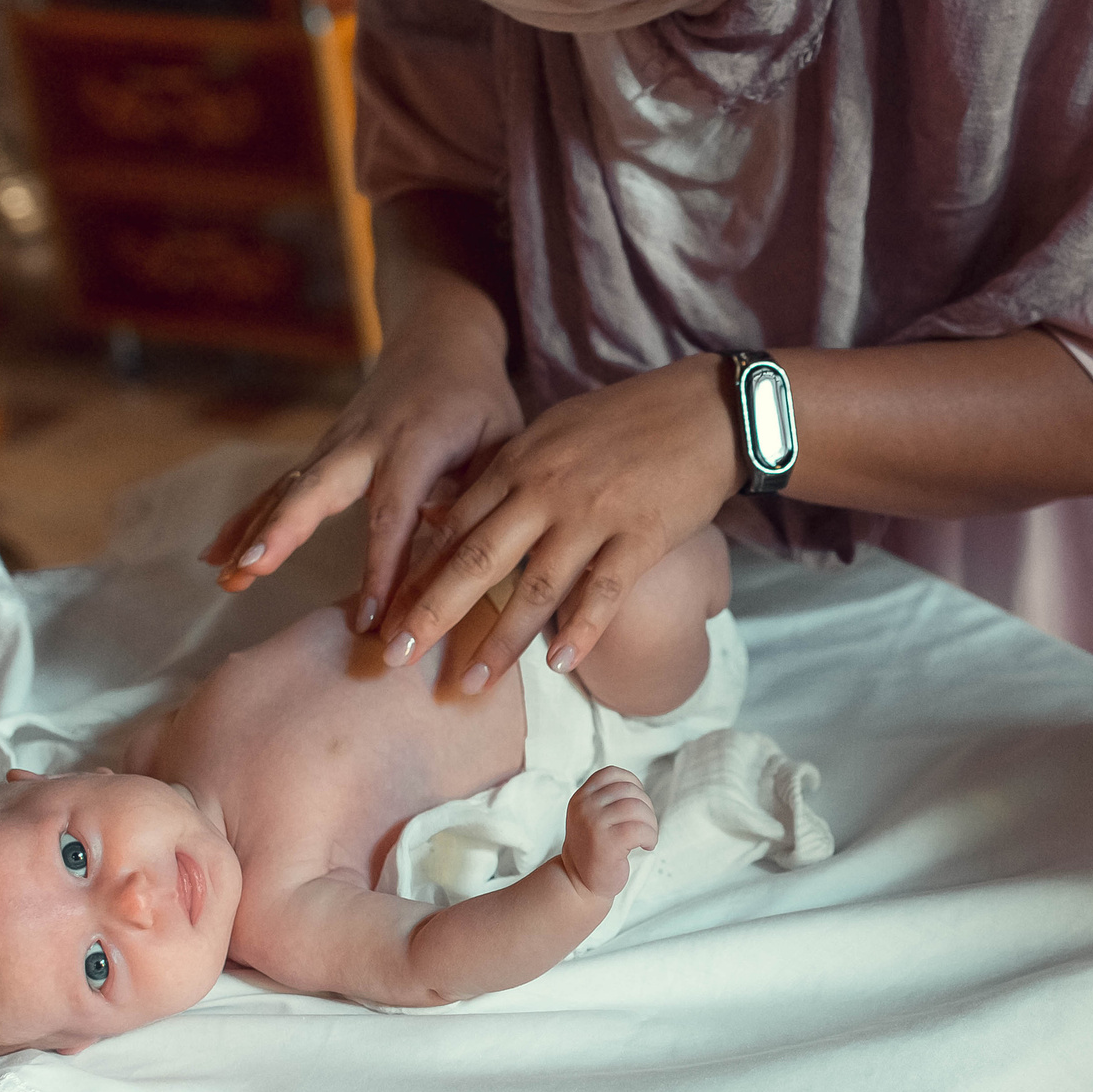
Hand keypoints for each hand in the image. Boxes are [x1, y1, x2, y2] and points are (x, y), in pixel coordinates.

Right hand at [202, 281, 522, 630]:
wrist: (441, 338)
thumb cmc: (479, 400)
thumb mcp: (501, 439)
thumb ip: (479, 494)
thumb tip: (454, 550)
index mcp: (417, 441)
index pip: (395, 512)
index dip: (382, 567)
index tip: (371, 617)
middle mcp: (366, 439)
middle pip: (318, 487)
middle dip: (286, 530)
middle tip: (256, 568)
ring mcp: (335, 442)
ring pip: (289, 489)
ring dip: (255, 533)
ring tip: (227, 577)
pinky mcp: (321, 450)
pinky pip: (279, 488)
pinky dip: (247, 520)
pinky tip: (217, 557)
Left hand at [374, 353, 738, 689]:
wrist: (706, 408)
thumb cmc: (627, 420)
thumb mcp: (550, 432)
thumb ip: (501, 474)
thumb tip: (445, 513)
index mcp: (519, 462)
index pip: (452, 526)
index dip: (414, 575)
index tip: (385, 615)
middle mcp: (546, 490)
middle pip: (476, 561)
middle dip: (431, 614)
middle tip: (395, 657)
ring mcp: (594, 515)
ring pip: (535, 587)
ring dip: (500, 641)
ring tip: (472, 683)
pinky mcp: (642, 536)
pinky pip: (604, 592)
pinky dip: (582, 631)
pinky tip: (559, 665)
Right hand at [561, 767, 657, 900]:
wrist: (578, 883)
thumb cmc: (593, 850)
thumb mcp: (591, 817)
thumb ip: (607, 799)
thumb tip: (638, 788)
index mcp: (581, 797)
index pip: (612, 774)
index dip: (633, 784)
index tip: (637, 804)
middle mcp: (584, 807)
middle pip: (629, 791)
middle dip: (646, 808)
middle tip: (644, 827)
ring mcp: (593, 823)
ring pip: (637, 808)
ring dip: (651, 824)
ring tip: (646, 837)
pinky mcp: (606, 842)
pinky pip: (640, 829)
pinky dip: (650, 837)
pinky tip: (646, 845)